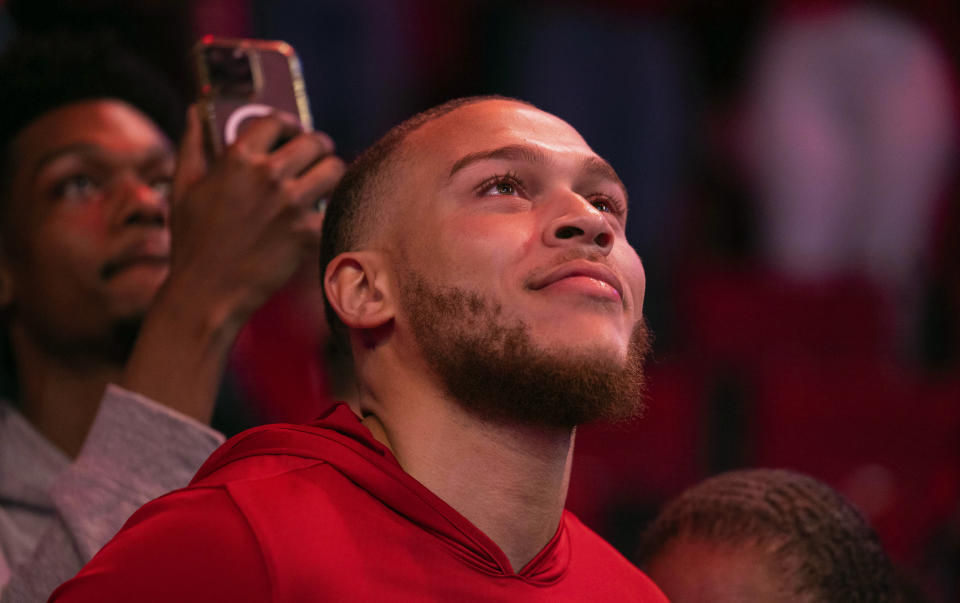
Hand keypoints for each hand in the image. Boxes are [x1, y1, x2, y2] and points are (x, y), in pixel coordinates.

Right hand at [120, 107, 343, 422]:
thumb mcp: (182, 188)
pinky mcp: (308, 232)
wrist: (207, 293)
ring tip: (324, 181)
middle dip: (317, 147)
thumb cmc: (192, 243)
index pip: (275, 121)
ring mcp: (291, 204)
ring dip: (331, 173)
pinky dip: (332, 209)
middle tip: (317, 156)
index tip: (292, 132)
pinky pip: (334, 207)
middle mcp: (267, 175)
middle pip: (314, 142)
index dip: (288, 124)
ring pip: (334, 169)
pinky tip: (322, 213)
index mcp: (237, 159)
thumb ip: (193, 144)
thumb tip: (195, 110)